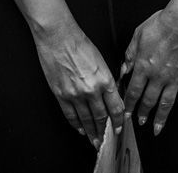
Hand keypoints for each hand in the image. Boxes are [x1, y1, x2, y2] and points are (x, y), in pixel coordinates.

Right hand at [33, 22, 123, 149]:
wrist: (58, 36)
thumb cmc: (79, 43)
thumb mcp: (101, 60)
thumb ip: (106, 79)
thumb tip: (110, 95)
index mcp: (105, 79)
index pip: (116, 107)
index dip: (119, 121)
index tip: (119, 127)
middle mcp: (92, 90)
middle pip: (102, 117)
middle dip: (105, 131)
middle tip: (107, 140)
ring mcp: (76, 94)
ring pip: (87, 120)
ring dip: (92, 133)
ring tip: (95, 141)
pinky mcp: (61, 95)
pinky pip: (71, 115)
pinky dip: (77, 125)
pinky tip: (80, 129)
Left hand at [121, 8, 177, 135]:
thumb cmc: (161, 23)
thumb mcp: (138, 34)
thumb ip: (130, 54)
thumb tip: (123, 69)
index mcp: (143, 66)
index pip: (132, 91)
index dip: (128, 104)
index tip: (126, 114)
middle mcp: (158, 76)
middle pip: (148, 100)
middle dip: (142, 113)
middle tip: (139, 122)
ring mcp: (175, 79)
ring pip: (166, 104)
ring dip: (160, 118)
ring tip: (156, 129)